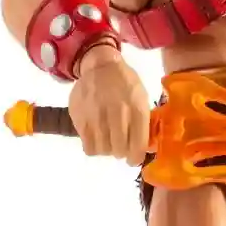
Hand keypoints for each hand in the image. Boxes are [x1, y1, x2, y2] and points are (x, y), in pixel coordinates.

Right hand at [68, 45, 150, 165]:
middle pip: (119, 151)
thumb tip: (145, 148)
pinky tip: (97, 138)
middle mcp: (117, 114)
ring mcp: (97, 117)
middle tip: (121, 148)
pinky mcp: (80, 119)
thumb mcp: (142, 98)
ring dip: (107, 150)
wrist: (101, 67)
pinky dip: (94, 146)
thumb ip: (144, 122)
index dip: (136, 158)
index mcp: (137, 110)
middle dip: (122, 153)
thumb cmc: (126, 84)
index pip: (138, 145)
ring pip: (103, 151)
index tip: (134, 159)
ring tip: (109, 141)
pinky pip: (88, 146)